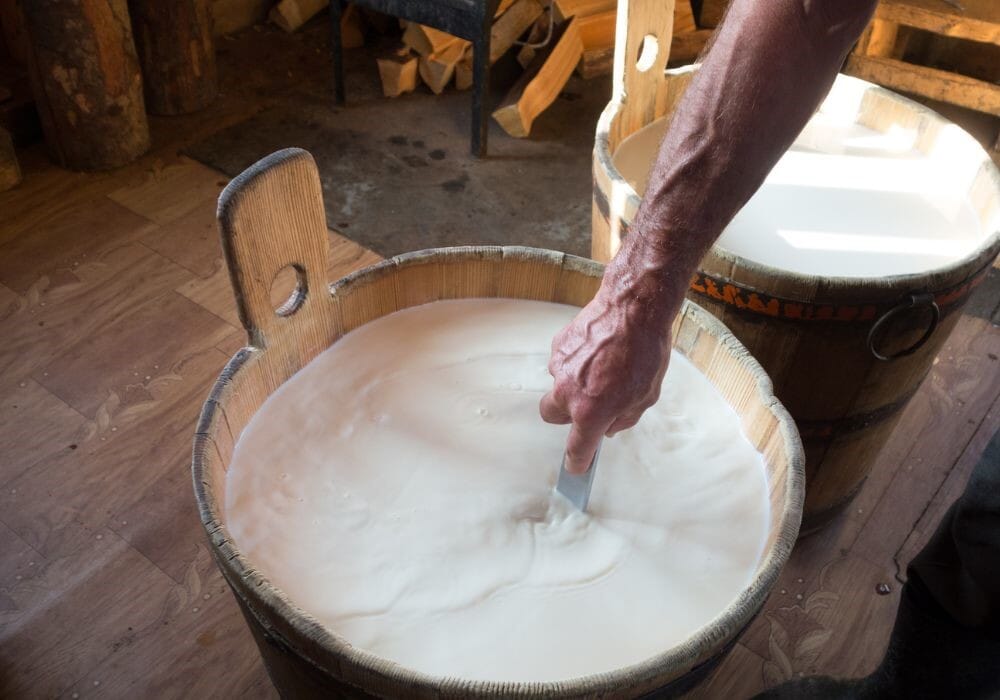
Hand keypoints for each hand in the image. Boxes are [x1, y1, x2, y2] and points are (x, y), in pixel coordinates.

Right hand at [539, 272, 673, 473]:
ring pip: (559, 385)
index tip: (576, 468)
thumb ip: (623, 418)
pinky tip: (598, 350)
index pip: (577, 447)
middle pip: (551, 416)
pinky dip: (576, 361)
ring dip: (574, 383)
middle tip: (587, 406)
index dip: (577, 462)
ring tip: (603, 366)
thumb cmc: (645, 352)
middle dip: (565, 416)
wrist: (633, 308)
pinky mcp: (558, 346)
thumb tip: (608, 427)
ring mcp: (560, 368)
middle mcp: (568, 392)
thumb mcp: (646, 396)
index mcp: (591, 411)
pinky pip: (563, 362)